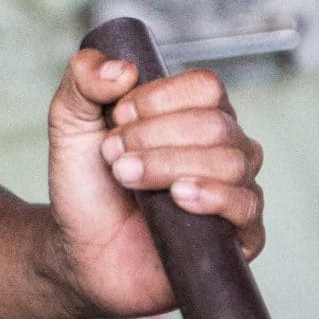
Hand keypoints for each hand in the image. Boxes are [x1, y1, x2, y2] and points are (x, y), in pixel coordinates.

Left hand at [42, 49, 264, 318]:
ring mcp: (235, 192)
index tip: (117, 119)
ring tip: (127, 178)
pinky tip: (179, 197)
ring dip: (170, 165)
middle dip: (155, 137)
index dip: (159, 99)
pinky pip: (248, 208)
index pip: (206, 88)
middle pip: (217, 125)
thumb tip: (124, 68)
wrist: (79, 251)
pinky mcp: (239, 239)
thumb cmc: (86, 185)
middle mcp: (225, 150)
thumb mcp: (70, 121)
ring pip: (232, 162)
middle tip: (113, 156)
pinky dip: (214, 196)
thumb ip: (83, 78)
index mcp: (195, 115)